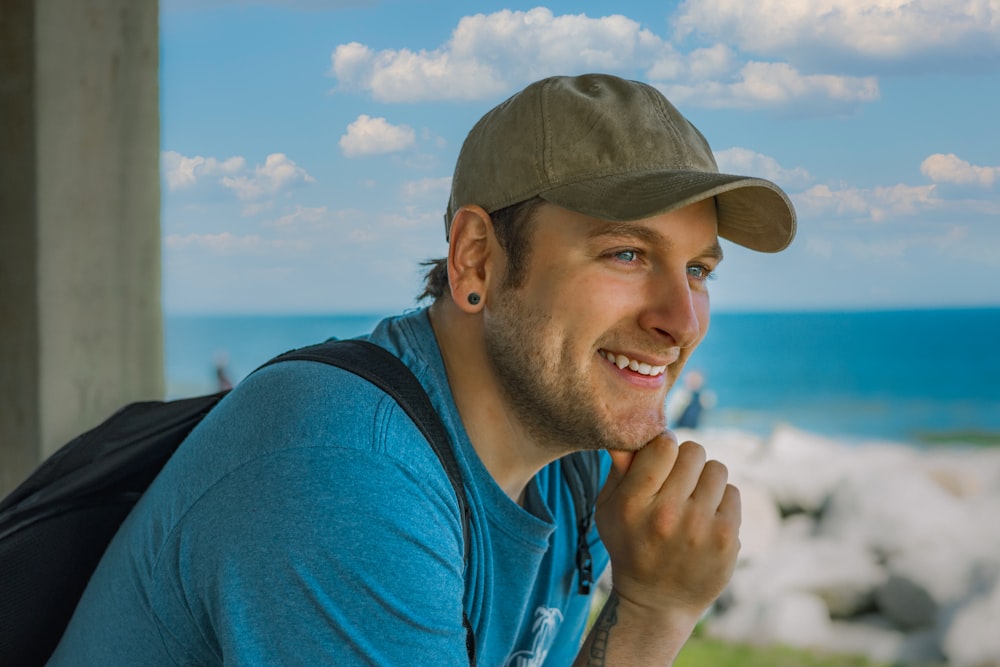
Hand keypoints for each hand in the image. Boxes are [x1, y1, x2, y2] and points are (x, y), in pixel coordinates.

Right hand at [596, 432, 740, 621]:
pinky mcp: (727, 539)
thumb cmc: (630, 545)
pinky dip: (720, 501)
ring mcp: (700, 527)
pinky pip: (732, 492)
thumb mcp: (608, 508)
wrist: (657, 602)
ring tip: (692, 501)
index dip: (664, 444)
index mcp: (633, 502)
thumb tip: (631, 431)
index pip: (663, 444)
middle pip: (693, 451)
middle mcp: (666, 514)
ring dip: (705, 480)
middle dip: (685, 462)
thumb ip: (619, 467)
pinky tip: (706, 519)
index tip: (661, 458)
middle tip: (677, 483)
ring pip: (716, 468)